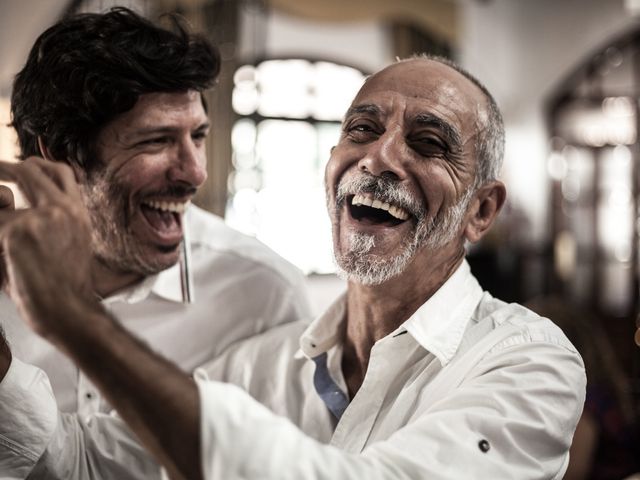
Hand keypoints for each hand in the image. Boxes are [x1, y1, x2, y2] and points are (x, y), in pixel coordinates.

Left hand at [0, 157, 95, 341]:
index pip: (62, 173)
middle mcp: (64, 209)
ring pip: (2, 199)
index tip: (25, 166)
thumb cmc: (67, 289)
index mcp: (79, 214)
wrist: (69, 310)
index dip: (40, 166)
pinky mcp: (17, 231)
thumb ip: (53, 224)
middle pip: (32, 170)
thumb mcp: (72, 247)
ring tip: (3, 230)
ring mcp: (41, 217)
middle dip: (7, 167)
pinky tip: (8, 260)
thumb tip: (19, 207)